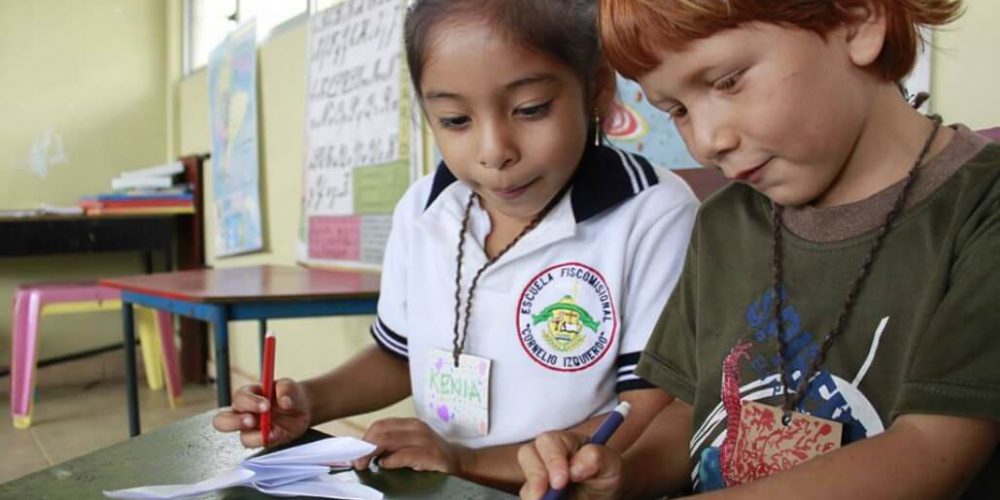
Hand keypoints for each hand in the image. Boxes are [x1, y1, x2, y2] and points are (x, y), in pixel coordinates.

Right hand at [212, 377, 311, 447]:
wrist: (301, 409)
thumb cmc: (289, 395)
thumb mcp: (290, 386)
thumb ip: (286, 390)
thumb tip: (285, 401)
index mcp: (248, 394)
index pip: (240, 398)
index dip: (250, 402)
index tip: (266, 405)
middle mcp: (243, 412)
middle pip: (222, 420)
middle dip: (235, 422)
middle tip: (252, 421)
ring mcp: (250, 429)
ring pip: (242, 437)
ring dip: (256, 437)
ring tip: (272, 432)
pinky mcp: (260, 440)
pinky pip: (257, 446)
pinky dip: (267, 441)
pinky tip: (278, 435)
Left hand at [354, 418, 469, 473]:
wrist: (460, 461)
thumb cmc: (431, 455)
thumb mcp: (411, 445)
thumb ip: (392, 445)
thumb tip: (365, 452)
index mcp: (409, 424)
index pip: (380, 425)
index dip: (364, 439)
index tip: (354, 453)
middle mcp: (416, 427)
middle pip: (381, 431)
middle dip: (365, 447)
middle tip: (357, 462)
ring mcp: (424, 439)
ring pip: (389, 440)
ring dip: (372, 454)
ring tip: (365, 465)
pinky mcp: (431, 453)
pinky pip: (404, 454)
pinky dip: (391, 460)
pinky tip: (385, 465)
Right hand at [518, 431, 623, 499]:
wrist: (607, 493)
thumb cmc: (608, 473)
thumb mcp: (611, 464)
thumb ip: (597, 457)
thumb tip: (575, 467)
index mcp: (564, 441)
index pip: (549, 442)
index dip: (552, 461)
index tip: (560, 482)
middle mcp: (546, 455)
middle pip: (527, 455)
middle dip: (535, 477)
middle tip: (544, 497)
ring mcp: (538, 475)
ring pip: (525, 481)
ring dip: (533, 494)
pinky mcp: (536, 493)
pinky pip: (529, 497)